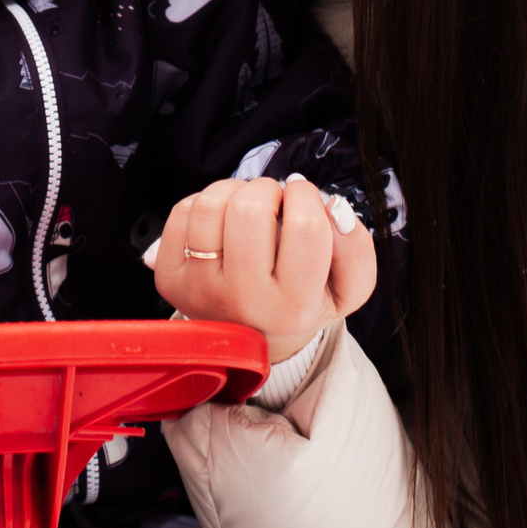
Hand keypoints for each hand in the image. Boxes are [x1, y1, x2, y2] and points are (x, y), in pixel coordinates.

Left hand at [151, 176, 376, 363]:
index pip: (306, 227)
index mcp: (293, 307)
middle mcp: (242, 302)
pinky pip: (181, 212)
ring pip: (209, 206)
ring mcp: (199, 291)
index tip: (304, 199)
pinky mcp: (170, 279)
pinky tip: (222, 222)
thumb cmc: (301, 304)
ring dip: (234, 190)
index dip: (307, 197)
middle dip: (268, 189)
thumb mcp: (346, 290)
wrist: (254, 337)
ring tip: (248, 207)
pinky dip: (204, 203)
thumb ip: (356, 251)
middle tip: (275, 202)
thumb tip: (337, 208)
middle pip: (249, 210)